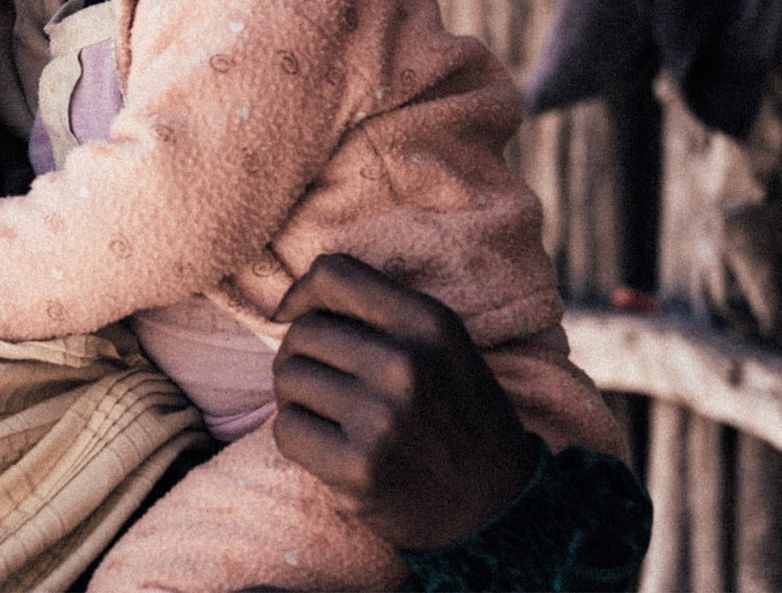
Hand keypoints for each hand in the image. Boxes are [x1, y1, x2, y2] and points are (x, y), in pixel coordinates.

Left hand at [269, 254, 538, 550]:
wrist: (495, 507)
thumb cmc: (457, 417)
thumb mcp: (442, 347)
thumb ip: (381, 314)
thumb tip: (293, 304)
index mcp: (429, 322)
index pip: (332, 274)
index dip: (301, 294)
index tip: (293, 316)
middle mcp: (407, 363)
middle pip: (303, 331)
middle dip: (299, 355)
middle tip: (322, 383)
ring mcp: (382, 417)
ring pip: (288, 377)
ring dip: (296, 397)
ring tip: (329, 415)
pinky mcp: (358, 466)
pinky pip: (287, 429)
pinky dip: (297, 437)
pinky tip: (327, 446)